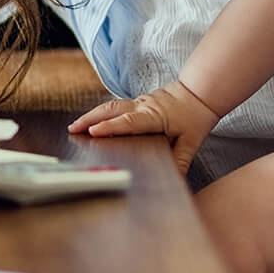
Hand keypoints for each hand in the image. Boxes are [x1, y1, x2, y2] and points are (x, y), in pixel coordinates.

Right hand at [68, 81, 219, 174]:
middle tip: (73, 129)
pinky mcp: (138, 102)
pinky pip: (116, 106)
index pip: (129, 121)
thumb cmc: (195, 117)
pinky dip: (100, 113)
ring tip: (75, 126)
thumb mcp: (192, 142)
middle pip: (112, 110)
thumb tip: (175, 179)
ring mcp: (139, 102)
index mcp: (154, 116)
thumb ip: (182, 160)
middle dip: (90, 119)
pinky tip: (91, 121)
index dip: (110, 127)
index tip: (93, 132)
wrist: (200, 92)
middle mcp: (143, 106)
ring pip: (110, 106)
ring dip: (92, 115)